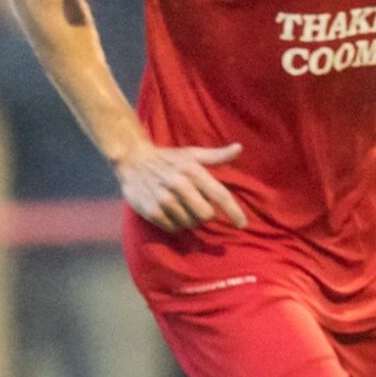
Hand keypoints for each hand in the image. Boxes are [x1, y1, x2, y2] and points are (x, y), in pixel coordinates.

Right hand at [115, 141, 247, 231]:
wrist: (132, 160)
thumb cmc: (168, 159)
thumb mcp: (192, 154)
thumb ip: (217, 156)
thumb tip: (239, 148)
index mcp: (193, 171)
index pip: (220, 195)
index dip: (234, 212)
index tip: (242, 224)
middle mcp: (180, 185)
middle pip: (207, 215)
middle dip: (205, 214)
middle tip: (196, 205)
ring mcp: (165, 199)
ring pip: (190, 224)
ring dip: (188, 219)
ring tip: (179, 205)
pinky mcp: (152, 211)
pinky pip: (173, 229)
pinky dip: (174, 224)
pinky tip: (168, 211)